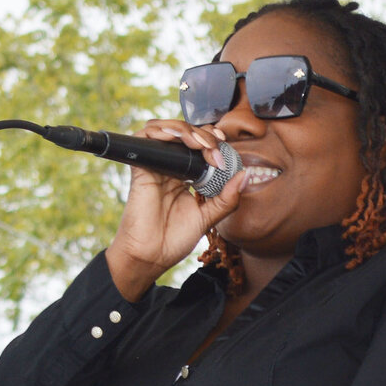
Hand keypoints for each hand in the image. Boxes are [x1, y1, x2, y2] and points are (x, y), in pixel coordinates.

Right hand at [105, 120, 247, 299]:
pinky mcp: (140, 168)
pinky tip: (176, 137)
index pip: (199, 146)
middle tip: (214, 150)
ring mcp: (155, 166)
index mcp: (185, 177)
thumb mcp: (208, 217)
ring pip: (165, 129)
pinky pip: (144, 138)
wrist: (151, 256)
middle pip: (184, 134)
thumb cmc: (173, 239)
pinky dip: (160, 130)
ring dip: (185, 129)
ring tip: (199, 144)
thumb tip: (245, 175)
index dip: (212, 140)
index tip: (223, 149)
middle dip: (203, 135)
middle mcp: (169, 168)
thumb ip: (227, 198)